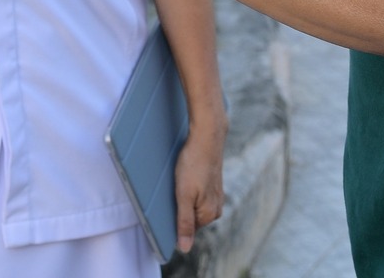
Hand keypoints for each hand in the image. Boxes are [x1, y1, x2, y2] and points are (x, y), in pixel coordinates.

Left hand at [173, 118, 226, 253]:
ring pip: (194, 202)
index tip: (166, 204)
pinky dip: (189, 185)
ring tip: (181, 179)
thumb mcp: (184, 196)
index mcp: (210, 214)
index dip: (173, 218)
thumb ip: (184, 223)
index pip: (186, 229)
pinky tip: (185, 174)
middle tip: (173, 189)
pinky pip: (197, 191)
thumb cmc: (194, 164)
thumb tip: (185, 248)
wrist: (207, 136)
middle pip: (190, 216)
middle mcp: (216, 207)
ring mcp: (216, 194)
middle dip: (180, 205)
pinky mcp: (213, 182)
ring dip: (184, 194)